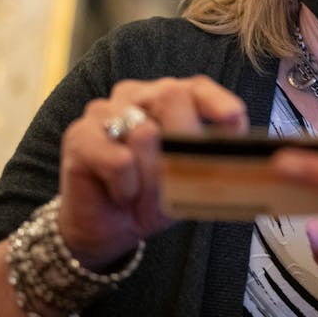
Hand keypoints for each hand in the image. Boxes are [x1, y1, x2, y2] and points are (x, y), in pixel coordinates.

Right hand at [58, 75, 246, 268]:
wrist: (109, 230)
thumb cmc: (153, 198)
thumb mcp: (192, 181)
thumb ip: (212, 159)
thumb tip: (237, 145)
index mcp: (169, 99)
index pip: (198, 86)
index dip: (218, 103)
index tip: (233, 120)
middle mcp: (137, 96)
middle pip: (172, 96)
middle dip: (183, 143)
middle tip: (174, 177)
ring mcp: (105, 111)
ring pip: (145, 132)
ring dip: (152, 175)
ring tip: (142, 192)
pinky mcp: (80, 135)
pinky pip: (119, 160)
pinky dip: (128, 187)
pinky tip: (121, 194)